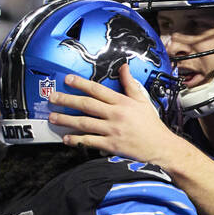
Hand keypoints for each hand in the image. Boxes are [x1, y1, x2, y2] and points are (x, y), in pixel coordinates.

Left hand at [48, 64, 185, 165]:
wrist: (161, 147)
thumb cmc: (151, 125)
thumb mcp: (143, 100)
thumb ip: (130, 84)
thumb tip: (124, 67)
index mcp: (122, 102)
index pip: (98, 89)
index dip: (81, 84)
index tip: (67, 80)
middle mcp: (116, 114)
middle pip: (87, 105)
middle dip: (67, 100)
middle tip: (53, 97)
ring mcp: (112, 130)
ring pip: (85, 123)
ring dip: (66, 120)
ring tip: (53, 117)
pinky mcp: (111, 145)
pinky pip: (90, 141)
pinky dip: (77, 140)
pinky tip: (66, 138)